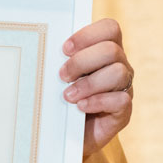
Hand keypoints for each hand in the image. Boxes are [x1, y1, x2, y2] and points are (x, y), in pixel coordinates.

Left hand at [60, 18, 132, 157]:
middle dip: (81, 61)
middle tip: (62, 75)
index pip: (110, 28)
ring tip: (68, 95)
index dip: (87, 35)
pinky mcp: (124, 110)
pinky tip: (80, 107)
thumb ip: (57, 61)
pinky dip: (97, 101)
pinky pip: (121, 99)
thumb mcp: (57, 76)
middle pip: (111, 50)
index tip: (64, 49)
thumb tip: (38, 49)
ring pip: (118, 73)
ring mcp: (124, 88)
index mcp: (104, 51)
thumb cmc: (61, 98)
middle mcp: (119, 66)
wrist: (66, 134)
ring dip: (88, 83)